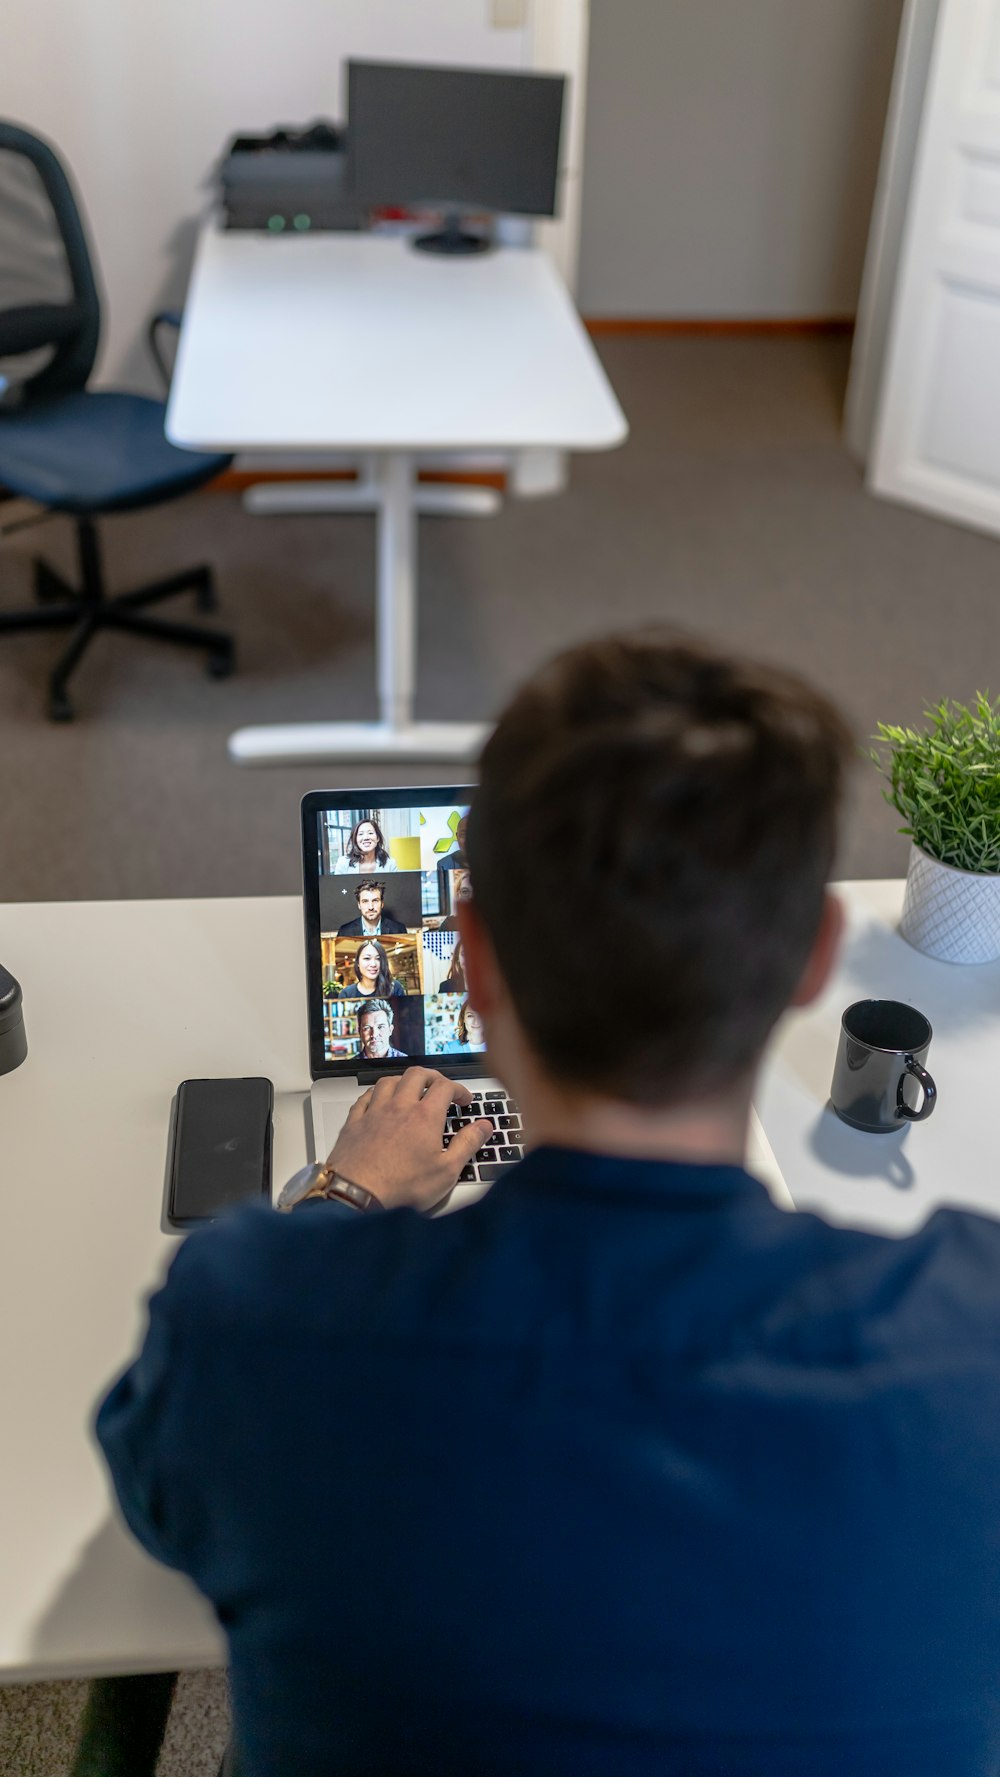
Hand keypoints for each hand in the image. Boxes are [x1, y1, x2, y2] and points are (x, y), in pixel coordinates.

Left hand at [328, 1069, 492, 1211]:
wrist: (357, 1195)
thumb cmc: (401, 1187)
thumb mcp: (446, 1171)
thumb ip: (468, 1144)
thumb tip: (484, 1127)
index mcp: (425, 1117)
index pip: (445, 1087)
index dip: (459, 1089)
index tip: (464, 1099)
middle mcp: (399, 1108)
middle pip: (417, 1075)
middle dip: (433, 1077)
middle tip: (441, 1088)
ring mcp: (374, 1113)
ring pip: (389, 1081)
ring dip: (403, 1081)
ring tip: (411, 1090)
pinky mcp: (354, 1123)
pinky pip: (365, 1097)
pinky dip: (376, 1094)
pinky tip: (378, 1101)